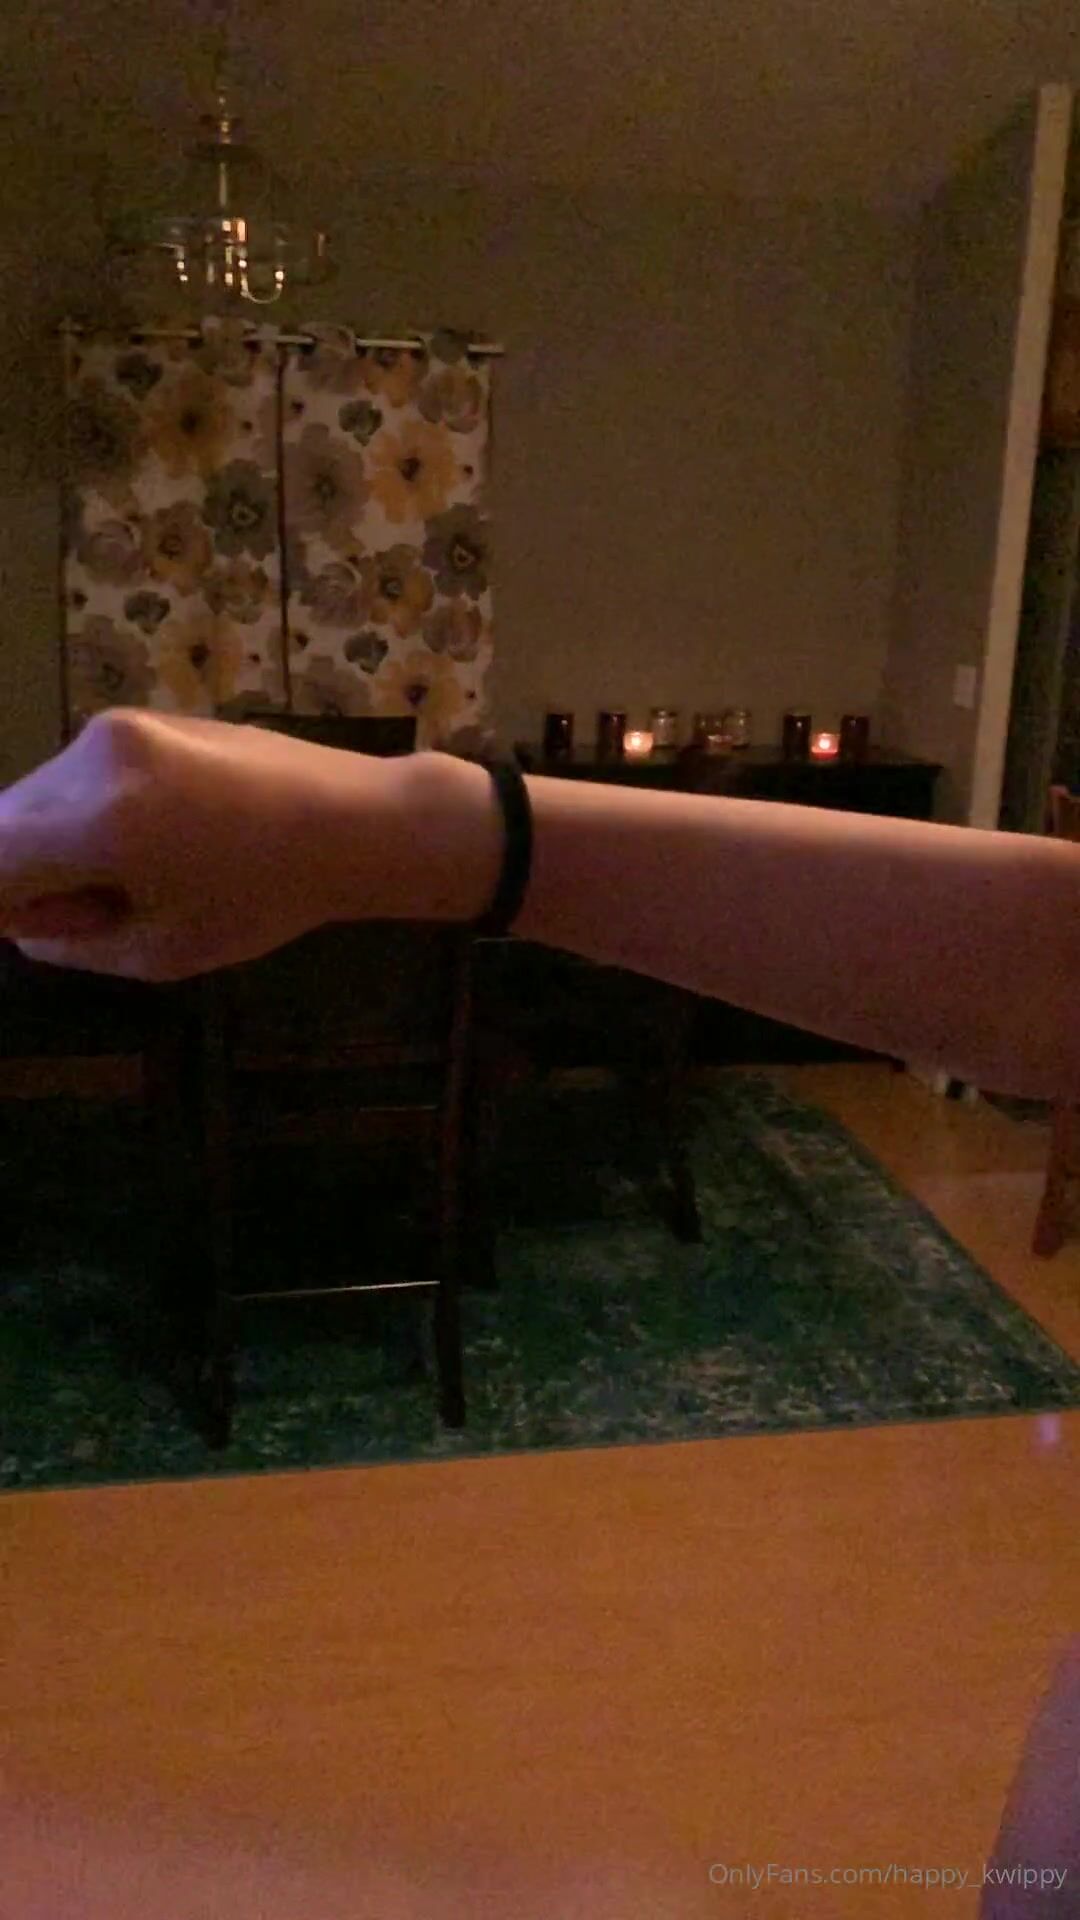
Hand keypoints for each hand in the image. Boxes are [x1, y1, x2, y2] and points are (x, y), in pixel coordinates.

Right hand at [0, 709, 413, 979]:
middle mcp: (91, 759)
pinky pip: (76, 773)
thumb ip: (69, 942)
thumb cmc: (268, 899)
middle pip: (0, 821)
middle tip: (88, 913)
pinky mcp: (138, 717)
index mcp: (96, 822)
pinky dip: (83, 813)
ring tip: (131, 878)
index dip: (0, 904)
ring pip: (34, 795)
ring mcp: (114, 728)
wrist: (355, 819)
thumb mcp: (160, 950)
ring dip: (49, 843)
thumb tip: (22, 924)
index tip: (30, 927)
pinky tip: (153, 839)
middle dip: (18, 875)